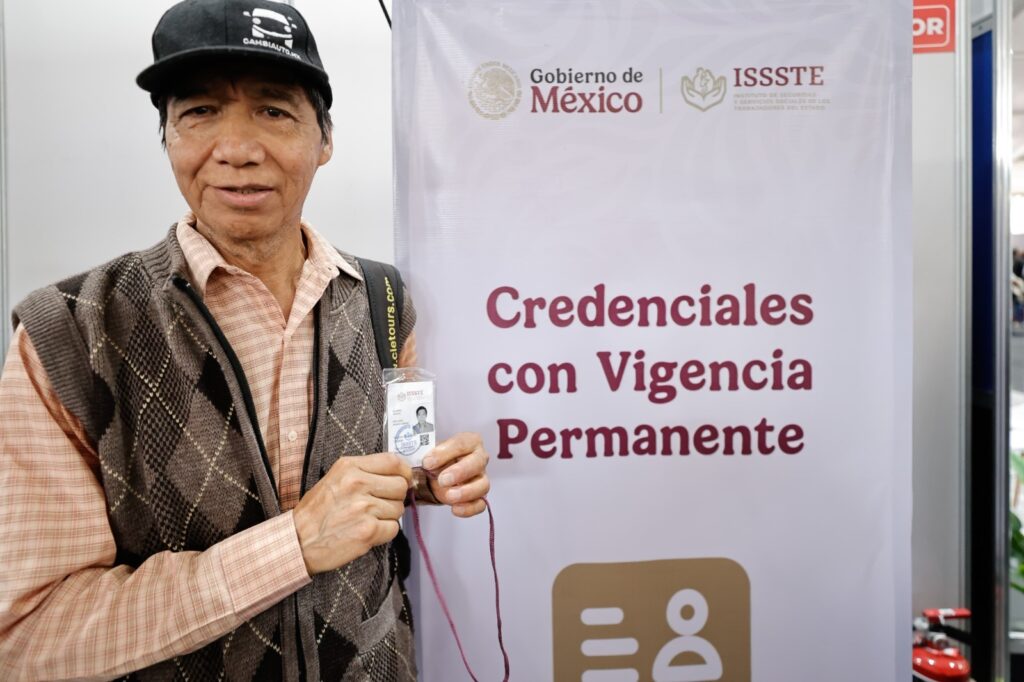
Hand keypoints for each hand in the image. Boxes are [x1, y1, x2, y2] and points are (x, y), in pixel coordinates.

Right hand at [293, 452, 412, 574]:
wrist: (297, 541)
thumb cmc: (316, 512)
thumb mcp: (335, 479)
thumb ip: (364, 473)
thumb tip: (398, 475)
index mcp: (349, 467)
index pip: (393, 461)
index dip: (403, 472)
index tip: (402, 480)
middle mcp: (357, 484)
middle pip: (401, 486)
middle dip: (395, 498)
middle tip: (379, 505)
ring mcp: (363, 508)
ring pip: (398, 509)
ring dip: (387, 517)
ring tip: (366, 519)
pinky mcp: (368, 531)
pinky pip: (393, 529)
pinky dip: (384, 533)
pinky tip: (367, 532)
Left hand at [421, 432, 490, 516]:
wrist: (437, 474)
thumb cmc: (439, 459)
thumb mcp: (432, 453)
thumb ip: (431, 456)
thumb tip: (428, 462)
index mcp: (470, 441)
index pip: (462, 443)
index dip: (444, 453)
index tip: (428, 462)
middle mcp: (480, 458)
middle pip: (477, 463)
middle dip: (460, 472)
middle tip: (443, 480)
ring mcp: (482, 478)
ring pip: (483, 485)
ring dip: (466, 492)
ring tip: (449, 496)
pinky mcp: (480, 496)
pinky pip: (480, 504)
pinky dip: (469, 508)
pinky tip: (455, 509)